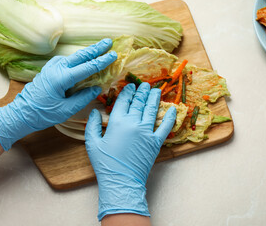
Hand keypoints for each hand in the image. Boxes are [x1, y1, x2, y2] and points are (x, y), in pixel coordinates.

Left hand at [0, 39, 116, 150]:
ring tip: (101, 47)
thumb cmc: (43, 114)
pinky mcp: (50, 68)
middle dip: (96, 48)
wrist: (22, 113)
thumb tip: (98, 88)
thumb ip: (83, 98)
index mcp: (61, 78)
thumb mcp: (66, 110)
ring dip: (88, 52)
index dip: (102, 61)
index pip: (87, 67)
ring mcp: (52, 66)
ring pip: (74, 56)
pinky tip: (86, 58)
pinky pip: (68, 60)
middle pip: (80, 55)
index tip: (114, 54)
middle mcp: (56, 68)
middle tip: (109, 41)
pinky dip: (79, 58)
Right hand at [85, 82, 176, 219]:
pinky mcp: (156, 142)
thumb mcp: (92, 144)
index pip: (124, 101)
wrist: (121, 181)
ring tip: (156, 90)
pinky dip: (170, 118)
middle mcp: (134, 123)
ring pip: (152, 110)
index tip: (131, 86)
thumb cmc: (105, 164)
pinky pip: (165, 127)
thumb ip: (92, 125)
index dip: (128, 92)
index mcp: (117, 122)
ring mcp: (147, 132)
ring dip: (154, 99)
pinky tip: (173, 109)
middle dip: (142, 92)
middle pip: (139, 103)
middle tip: (146, 85)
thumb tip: (94, 111)